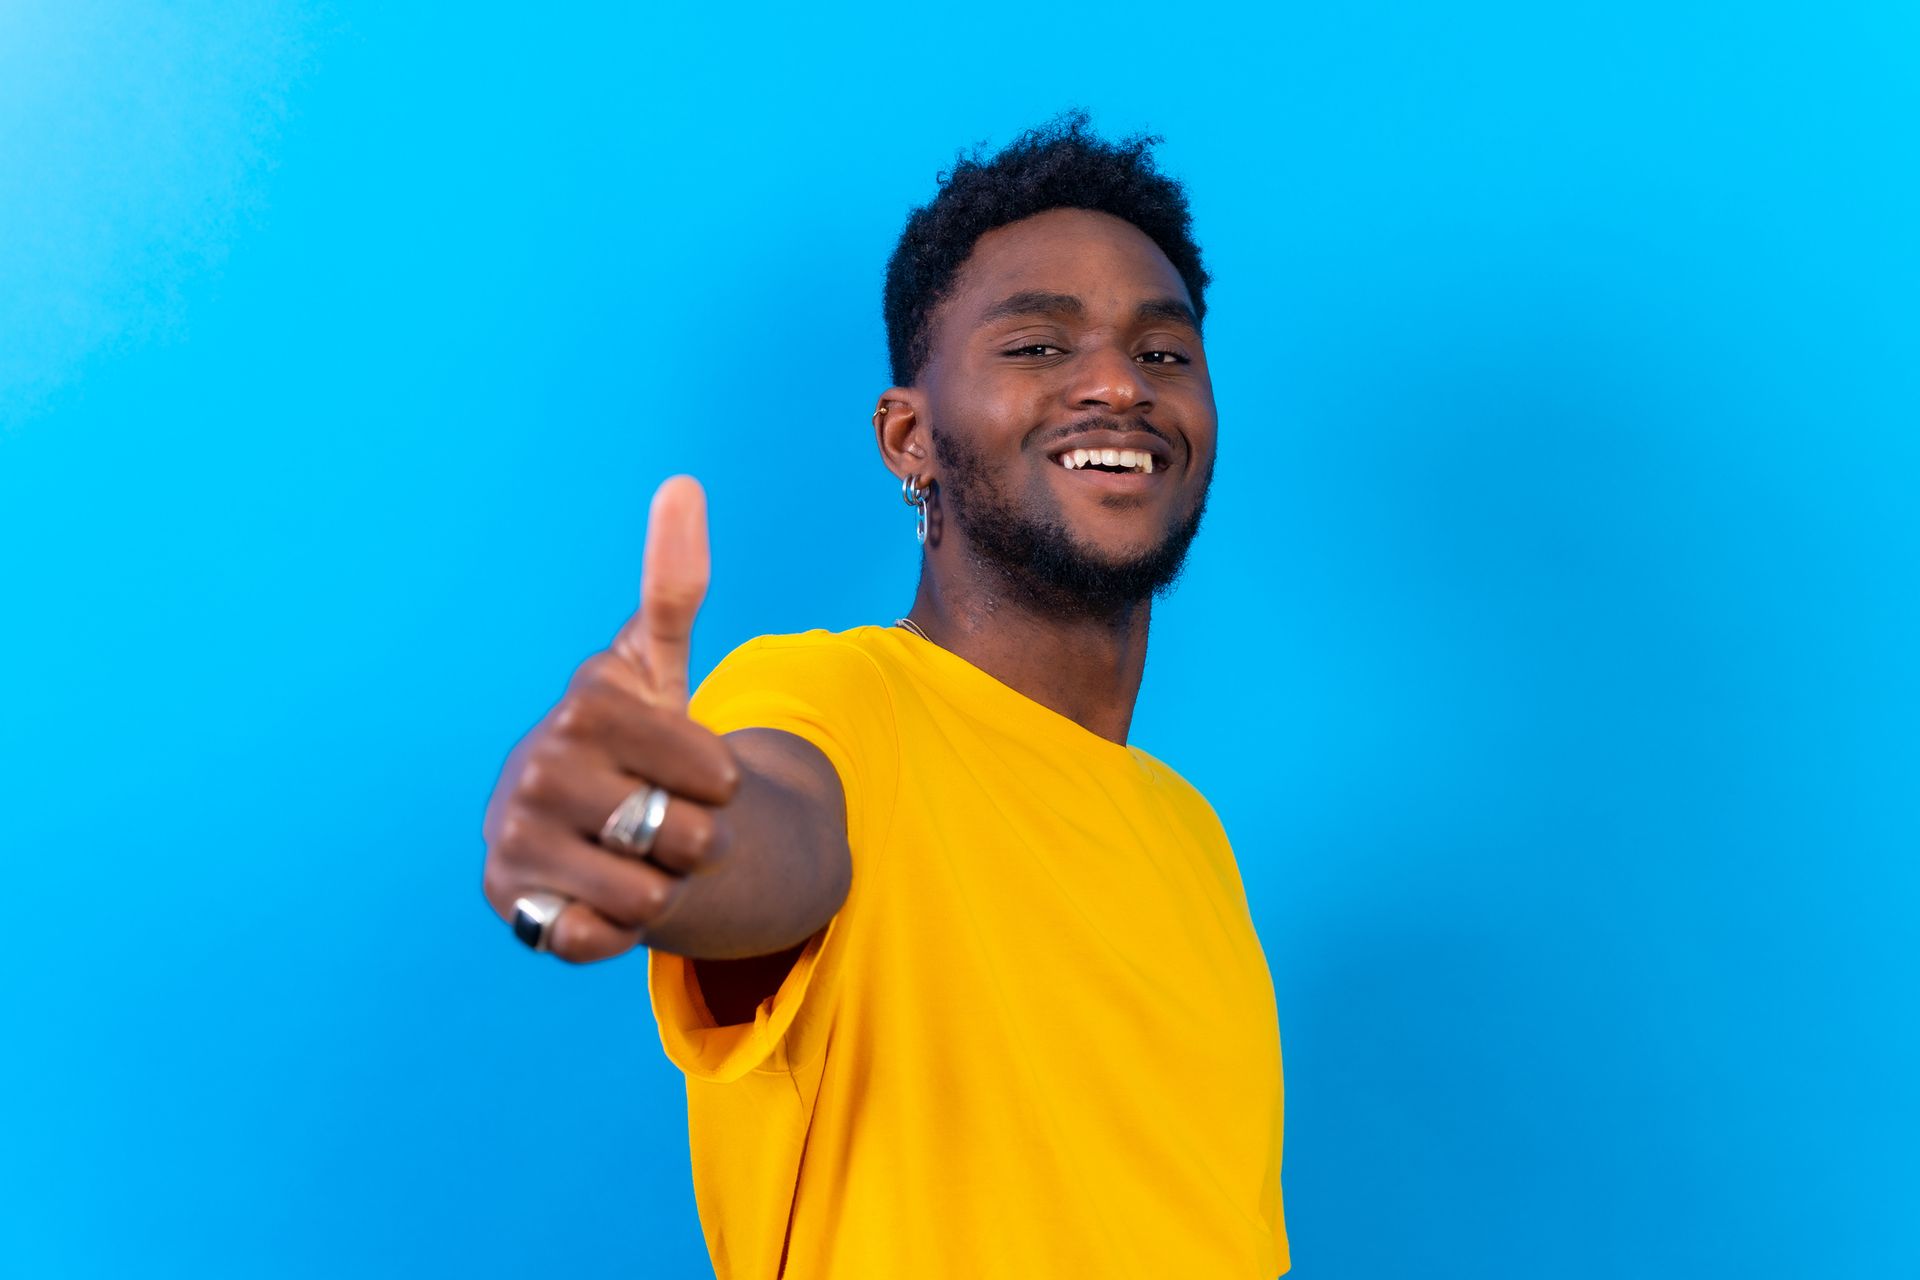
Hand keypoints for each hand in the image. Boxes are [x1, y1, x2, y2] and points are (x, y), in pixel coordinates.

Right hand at [481, 475, 742, 962]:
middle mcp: (538, 769)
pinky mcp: (510, 907)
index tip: (681, 764)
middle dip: (692, 840)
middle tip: (654, 815)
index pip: (716, 777)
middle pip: (688, 840)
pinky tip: (590, 891)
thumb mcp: (657, 663)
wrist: (570, 814)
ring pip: (651, 899)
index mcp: (586, 705)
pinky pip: (598, 941)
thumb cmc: (628, 736)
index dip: (718, 782)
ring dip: (658, 887)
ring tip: (626, 851)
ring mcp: (515, 840)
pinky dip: (610, 930)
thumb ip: (675, 584)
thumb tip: (683, 482)